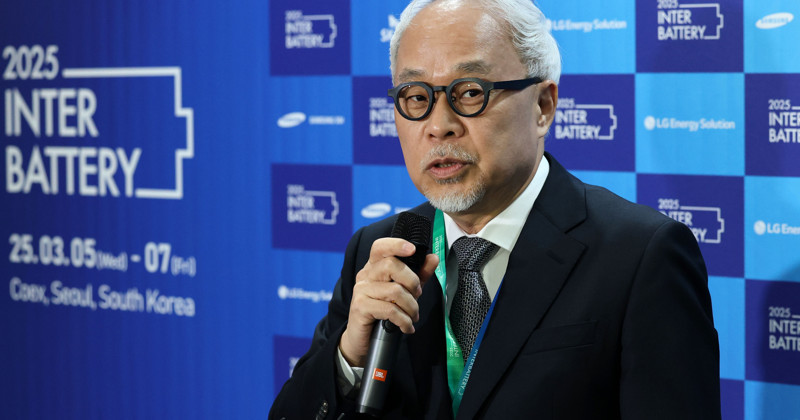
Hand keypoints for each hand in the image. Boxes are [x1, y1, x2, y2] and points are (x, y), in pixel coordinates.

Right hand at [339, 238, 438, 366]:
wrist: (362, 339)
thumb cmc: (383, 312)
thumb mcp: (405, 291)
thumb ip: (419, 274)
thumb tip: (433, 257)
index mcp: (374, 267)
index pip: (380, 247)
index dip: (396, 244)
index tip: (413, 250)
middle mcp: (365, 275)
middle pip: (391, 265)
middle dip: (412, 282)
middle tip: (417, 296)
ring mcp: (361, 290)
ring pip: (395, 291)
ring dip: (411, 307)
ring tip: (413, 316)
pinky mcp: (360, 307)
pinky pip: (389, 310)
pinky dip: (404, 320)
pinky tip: (407, 327)